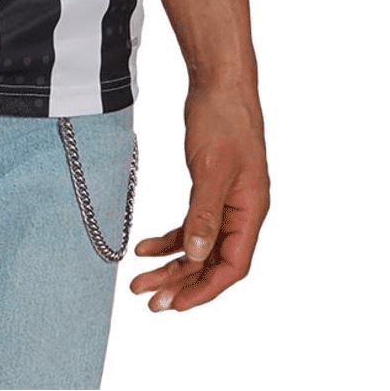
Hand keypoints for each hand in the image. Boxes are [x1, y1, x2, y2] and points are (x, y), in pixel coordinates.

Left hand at [130, 85, 268, 311]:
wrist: (219, 85)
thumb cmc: (224, 121)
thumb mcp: (212, 169)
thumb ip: (204, 214)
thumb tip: (195, 255)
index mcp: (250, 212)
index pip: (231, 266)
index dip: (205, 289)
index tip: (176, 305)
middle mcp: (240, 213)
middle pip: (211, 261)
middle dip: (180, 283)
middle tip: (149, 301)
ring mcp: (224, 202)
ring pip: (197, 246)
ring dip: (169, 265)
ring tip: (139, 281)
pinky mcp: (208, 189)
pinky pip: (189, 225)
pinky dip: (167, 239)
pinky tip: (144, 248)